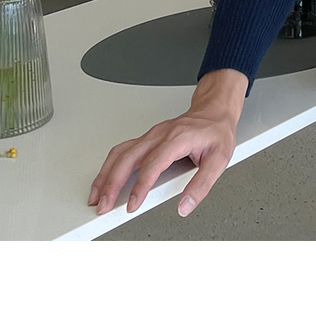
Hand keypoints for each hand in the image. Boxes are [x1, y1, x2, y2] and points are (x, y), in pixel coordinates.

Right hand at [87, 69, 245, 218]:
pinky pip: (122, 151)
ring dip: (105, 175)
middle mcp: (160, 135)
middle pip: (127, 158)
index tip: (132, 205)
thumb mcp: (219, 160)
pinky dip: (109, 167)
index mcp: (177, 139)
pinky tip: (105, 179)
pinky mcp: (147, 138)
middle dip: (112, 184)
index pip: (153, 164)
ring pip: (119, 154)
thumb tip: (185, 205)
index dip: (140, 187)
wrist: (215, 110)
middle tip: (104, 206)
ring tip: (96, 197)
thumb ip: (202, 185)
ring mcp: (151, 135)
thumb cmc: (217, 132)